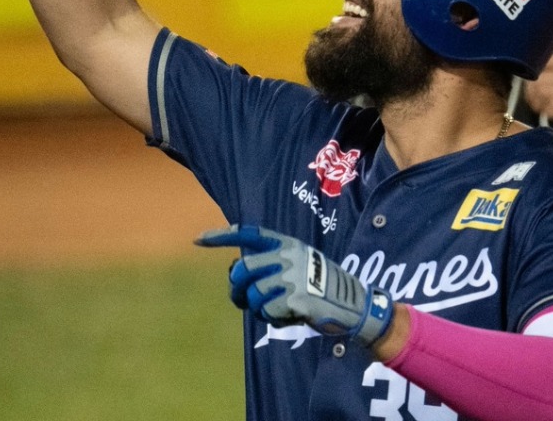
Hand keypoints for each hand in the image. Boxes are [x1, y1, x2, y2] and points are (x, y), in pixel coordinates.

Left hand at [196, 224, 393, 346]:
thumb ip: (270, 265)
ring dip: (258, 309)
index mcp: (287, 243)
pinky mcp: (296, 298)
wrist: (354, 305)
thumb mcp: (298, 264)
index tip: (198, 239)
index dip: (221, 236)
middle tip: (241, 300)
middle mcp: (287, 255)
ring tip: (275, 310)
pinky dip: (272, 319)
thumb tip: (236, 275)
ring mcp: (292, 276)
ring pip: (253, 295)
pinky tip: (288, 316)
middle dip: (236, 289)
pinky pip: (267, 312)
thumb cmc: (320, 288)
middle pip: (242, 271)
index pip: (248, 233)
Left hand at [523, 54, 552, 152]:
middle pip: (539, 78)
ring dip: (538, 103)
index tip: (531, 87)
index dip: (531, 75)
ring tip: (542, 109)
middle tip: (534, 103)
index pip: (544, 61)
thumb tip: (528, 77)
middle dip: (531, 92)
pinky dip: (548, 111)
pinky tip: (552, 115)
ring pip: (543, 91)